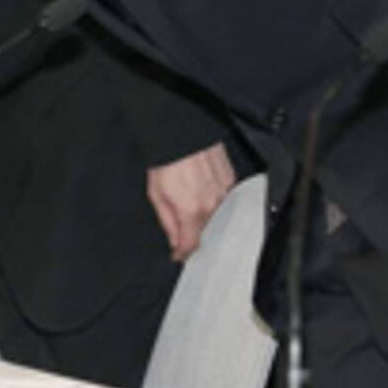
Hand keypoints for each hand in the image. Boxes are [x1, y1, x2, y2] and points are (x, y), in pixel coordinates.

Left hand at [146, 142, 237, 261]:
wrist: (181, 133)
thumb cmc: (167, 160)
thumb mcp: (156, 195)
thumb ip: (168, 224)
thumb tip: (175, 245)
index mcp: (191, 211)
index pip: (191, 246)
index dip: (182, 253)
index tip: (177, 254)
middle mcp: (211, 205)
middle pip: (202, 230)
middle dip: (189, 228)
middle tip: (178, 212)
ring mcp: (224, 192)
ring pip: (214, 214)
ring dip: (201, 212)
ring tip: (188, 193)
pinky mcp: (230, 180)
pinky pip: (222, 198)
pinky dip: (212, 197)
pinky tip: (200, 186)